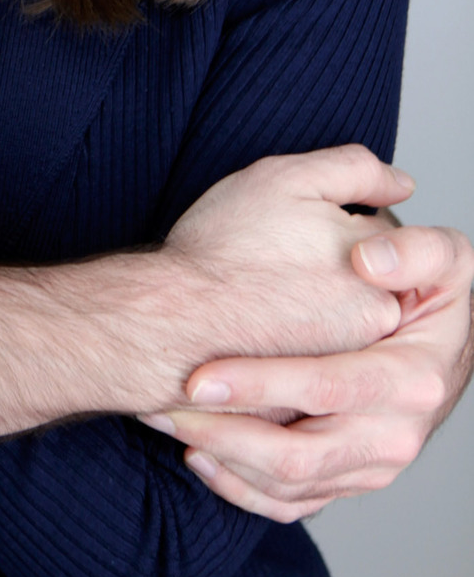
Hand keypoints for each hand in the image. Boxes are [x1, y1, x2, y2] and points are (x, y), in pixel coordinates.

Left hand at [151, 215, 473, 519]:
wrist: (448, 342)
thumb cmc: (437, 292)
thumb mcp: (449, 260)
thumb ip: (418, 250)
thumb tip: (368, 260)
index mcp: (413, 380)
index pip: (327, 387)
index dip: (260, 384)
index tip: (198, 377)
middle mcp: (395, 434)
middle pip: (298, 455)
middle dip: (223, 433)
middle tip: (163, 406)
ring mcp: (373, 464)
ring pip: (288, 485)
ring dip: (221, 458)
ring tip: (164, 421)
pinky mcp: (351, 479)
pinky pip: (292, 503)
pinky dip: (241, 488)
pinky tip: (200, 457)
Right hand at [162, 145, 415, 363]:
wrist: (172, 323)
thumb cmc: (222, 250)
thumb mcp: (288, 180)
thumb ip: (355, 170)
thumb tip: (403, 184)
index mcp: (377, 277)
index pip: (372, 237)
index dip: (324, 223)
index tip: (286, 229)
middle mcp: (371, 329)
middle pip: (358, 286)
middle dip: (324, 271)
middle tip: (272, 264)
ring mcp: (342, 373)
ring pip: (332, 327)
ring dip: (305, 311)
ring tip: (259, 295)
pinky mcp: (308, 406)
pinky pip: (305, 366)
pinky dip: (285, 349)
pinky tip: (253, 331)